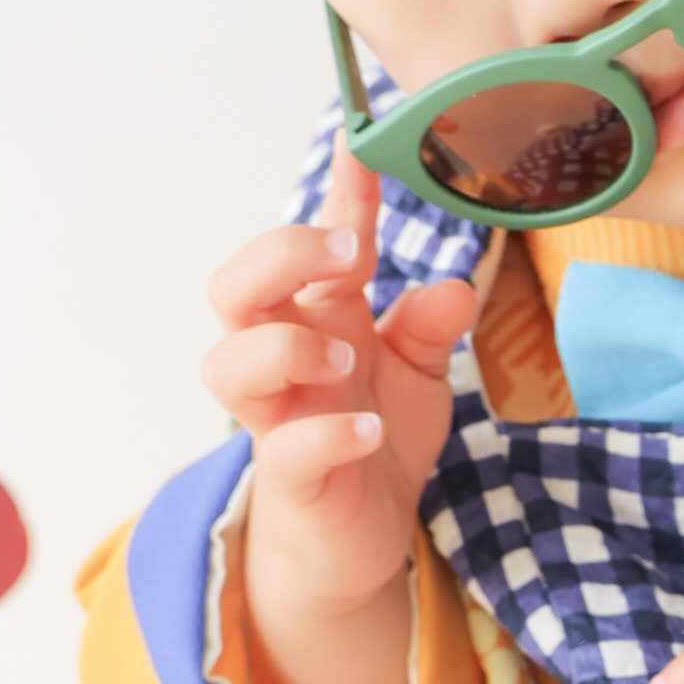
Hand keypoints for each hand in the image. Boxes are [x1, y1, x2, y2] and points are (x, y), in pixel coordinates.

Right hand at [201, 153, 478, 623]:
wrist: (363, 536)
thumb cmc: (375, 435)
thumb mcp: (419, 373)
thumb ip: (430, 328)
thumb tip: (453, 285)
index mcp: (319, 318)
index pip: (319, 247)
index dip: (339, 196)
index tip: (362, 147)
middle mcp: (285, 360)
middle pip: (234, 287)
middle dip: (279, 255)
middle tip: (345, 255)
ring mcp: (278, 417)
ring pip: (229, 363)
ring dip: (286, 347)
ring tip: (347, 355)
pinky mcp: (290, 477)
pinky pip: (286, 449)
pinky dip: (325, 434)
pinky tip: (370, 430)